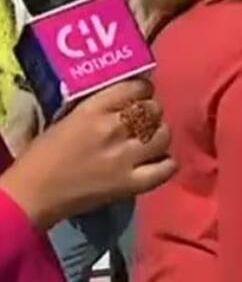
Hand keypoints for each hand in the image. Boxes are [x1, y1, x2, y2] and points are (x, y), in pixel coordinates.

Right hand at [0, 80, 174, 229]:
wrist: (33, 194)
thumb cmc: (44, 155)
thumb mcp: (68, 118)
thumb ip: (99, 107)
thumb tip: (126, 98)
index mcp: (92, 110)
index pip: (136, 87)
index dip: (143, 91)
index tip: (140, 97)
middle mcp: (113, 129)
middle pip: (154, 110)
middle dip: (151, 114)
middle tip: (144, 122)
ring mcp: (125, 158)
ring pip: (163, 135)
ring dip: (159, 136)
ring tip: (150, 142)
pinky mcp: (132, 183)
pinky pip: (167, 167)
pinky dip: (167, 164)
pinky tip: (158, 163)